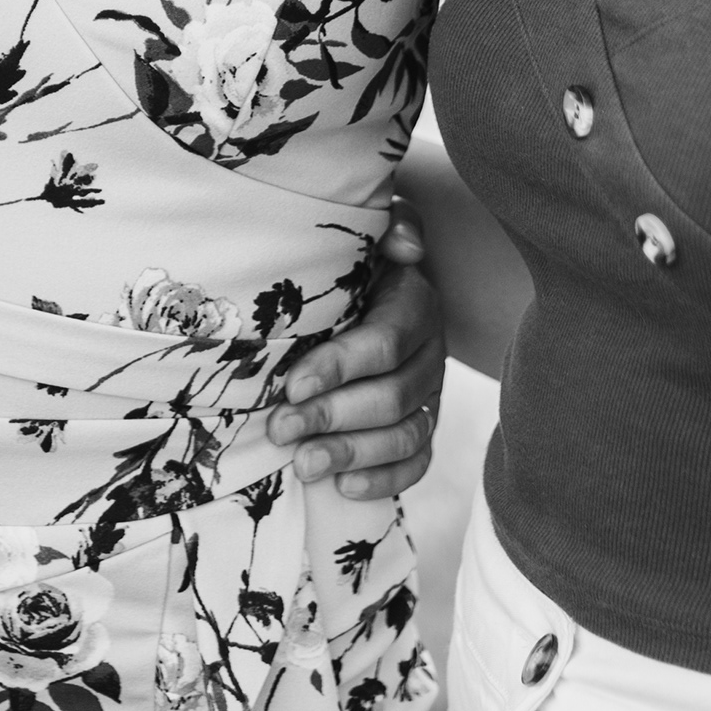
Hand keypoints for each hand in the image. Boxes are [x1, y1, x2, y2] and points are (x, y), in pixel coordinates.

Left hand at [264, 209, 445, 501]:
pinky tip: (344, 488)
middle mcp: (430, 354)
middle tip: (279, 429)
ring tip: (303, 465)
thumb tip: (405, 246)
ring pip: (406, 435)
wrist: (375, 285)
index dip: (340, 367)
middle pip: (393, 397)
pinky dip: (384, 480)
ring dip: (352, 453)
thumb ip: (391, 222)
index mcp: (415, 305)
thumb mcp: (369, 229)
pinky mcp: (422, 427)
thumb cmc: (357, 259)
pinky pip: (416, 463)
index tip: (290, 385)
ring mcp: (430, 395)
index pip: (385, 343)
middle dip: (333, 417)